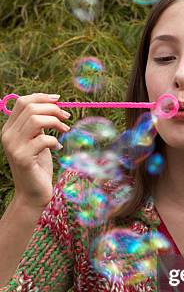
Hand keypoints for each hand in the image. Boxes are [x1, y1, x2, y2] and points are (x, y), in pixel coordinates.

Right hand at [1, 93, 70, 207]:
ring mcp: (14, 147)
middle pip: (30, 108)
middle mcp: (8, 135)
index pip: (22, 102)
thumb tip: (54, 104)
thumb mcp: (37, 141)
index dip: (41, 97)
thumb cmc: (38, 166)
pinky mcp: (23, 158)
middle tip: (67, 117)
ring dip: (55, 122)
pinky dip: (55, 140)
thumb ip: (39, 125)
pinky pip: (43, 140)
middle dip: (53, 108)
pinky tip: (59, 147)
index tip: (59, 100)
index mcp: (9, 129)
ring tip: (65, 130)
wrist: (32, 194)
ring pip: (36, 120)